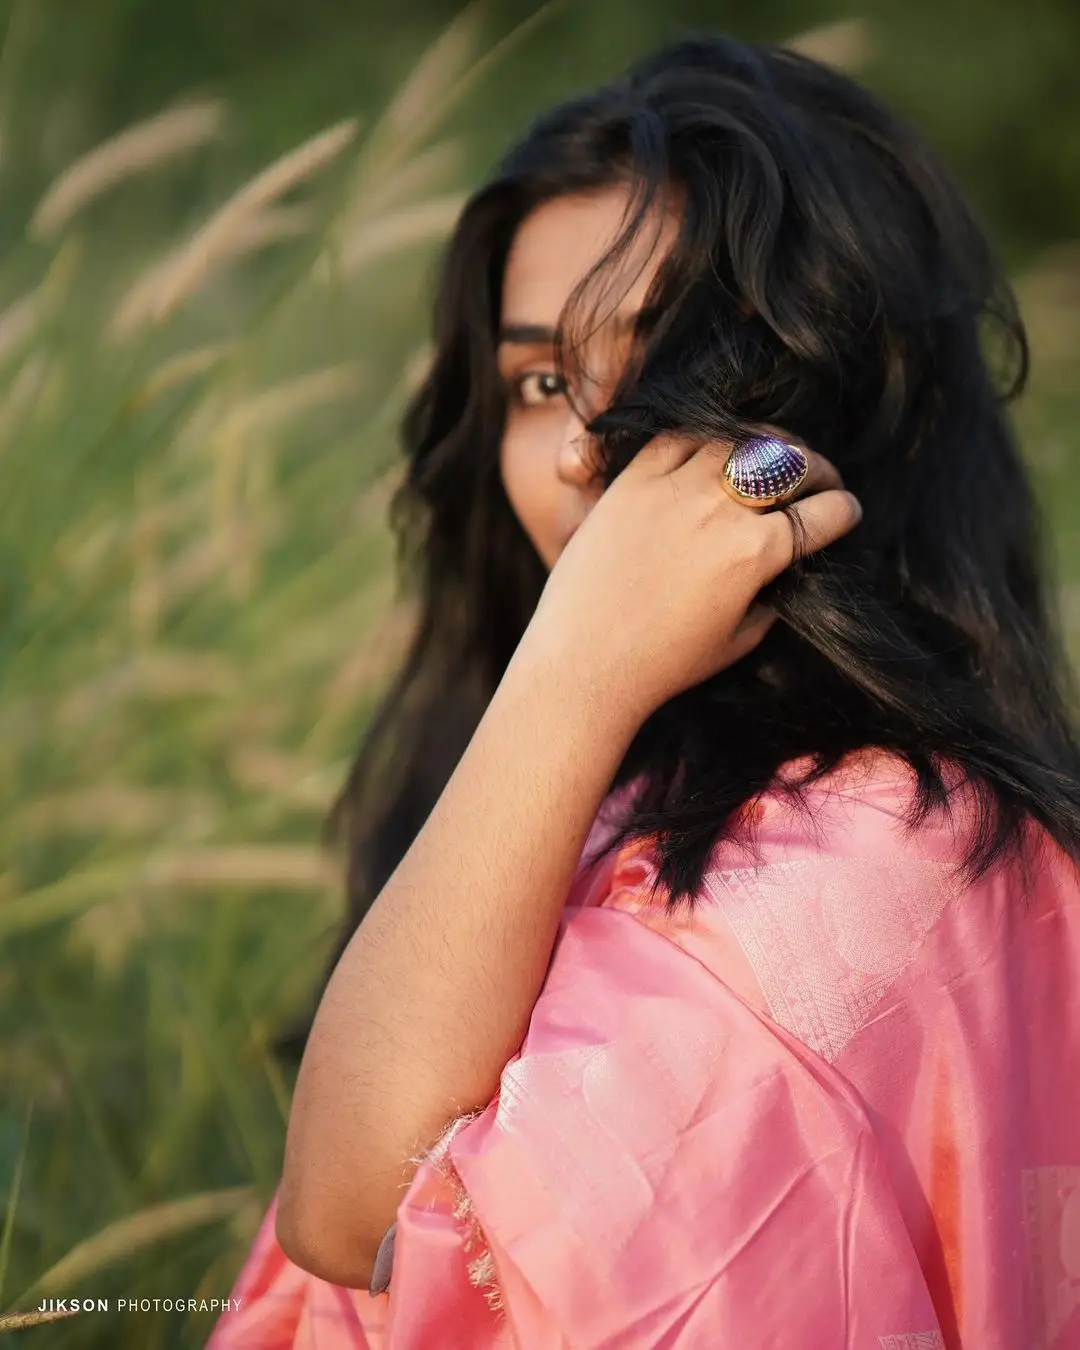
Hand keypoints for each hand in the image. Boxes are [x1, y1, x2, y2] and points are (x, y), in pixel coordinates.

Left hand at [522, 429, 861, 726]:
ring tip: (772, 458)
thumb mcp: (739, 640)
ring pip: (739, 440)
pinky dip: (707, 437)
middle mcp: (719, 511)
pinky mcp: (632, 482)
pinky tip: (716, 449)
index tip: (847, 511)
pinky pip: (679, 437)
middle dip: (818, 469)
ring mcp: (673, 489)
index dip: (845, 511)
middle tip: (820, 479)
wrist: (583, 661)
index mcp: (756, 554)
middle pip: (790, 463)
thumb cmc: (661, 664)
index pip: (823, 514)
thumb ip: (771, 596)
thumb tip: (784, 569)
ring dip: (767, 445)